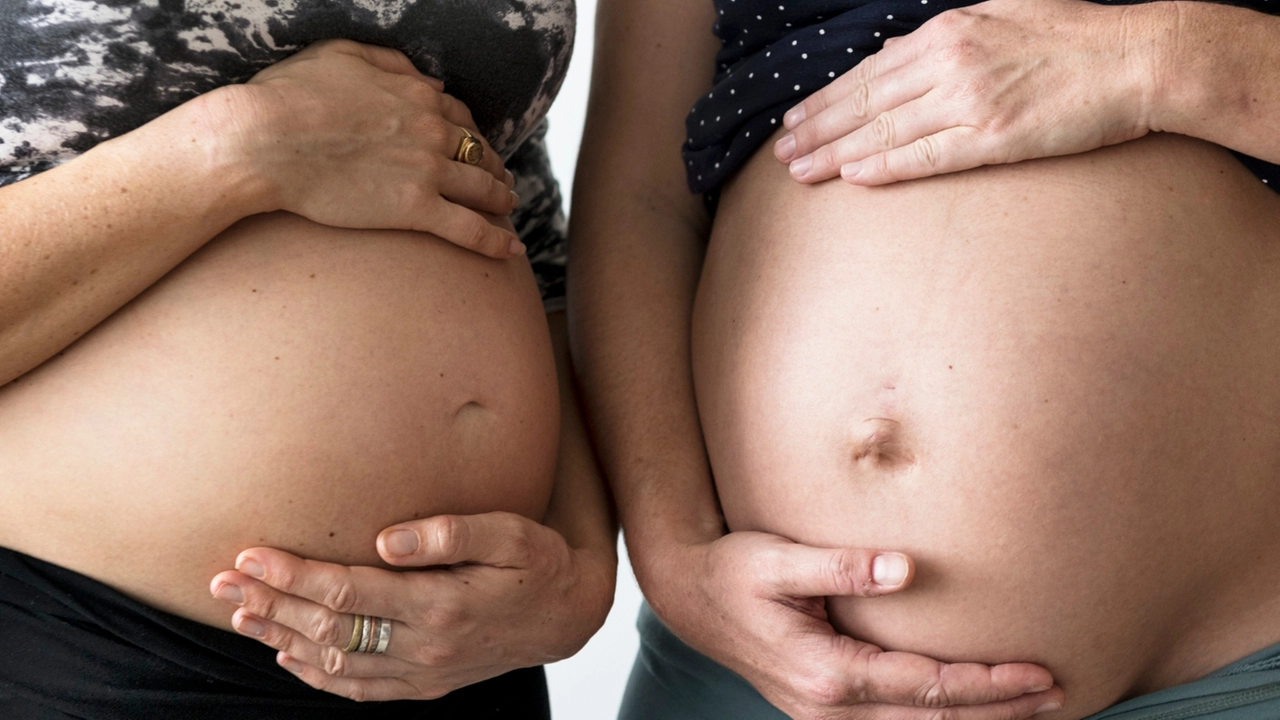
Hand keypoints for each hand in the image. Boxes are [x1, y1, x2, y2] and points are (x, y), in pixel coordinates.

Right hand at [201, 39, 523, 256]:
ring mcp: (428, 171)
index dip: (472, 133)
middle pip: (480, 152)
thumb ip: (392, 63)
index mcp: (416, 94)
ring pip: (484, 189)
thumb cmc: (288, 95)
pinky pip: (470, 228)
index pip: (460, 116)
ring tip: (508, 209)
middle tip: (501, 181)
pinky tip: (511, 250)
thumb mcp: (340, 54)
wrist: (263, 140)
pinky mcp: (415, 209)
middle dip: (495, 167)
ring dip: (502, 199)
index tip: (475, 146)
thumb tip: (433, 82)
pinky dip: (496, 240)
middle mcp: (432, 131)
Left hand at [209, 512, 614, 701]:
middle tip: (222, 583)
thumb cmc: (539, 563)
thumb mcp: (510, 533)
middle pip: (327, 630)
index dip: (293, 575)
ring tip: (241, 615)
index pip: (346, 593)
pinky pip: (359, 688)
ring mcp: (422, 672)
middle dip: (271, 603)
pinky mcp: (425, 684)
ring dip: (282, 639)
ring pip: (335, 663)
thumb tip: (388, 537)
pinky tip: (288, 658)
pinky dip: (317, 676)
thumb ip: (451, 532)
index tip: (250, 554)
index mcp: (439, 605)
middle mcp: (424, 646)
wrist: (568, 616)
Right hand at [643, 532, 1062, 718]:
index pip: (926, 687)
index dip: (987, 684)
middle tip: (1062, 694)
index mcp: (826, 673)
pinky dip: (939, 718)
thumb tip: (907, 568)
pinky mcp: (824, 708)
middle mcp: (829, 708)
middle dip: (998, 710)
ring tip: (1032, 706)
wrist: (688, 595)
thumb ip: (842, 566)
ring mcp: (825, 715)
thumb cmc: (732, 571)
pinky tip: (967, 707)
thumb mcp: (778, 560)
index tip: (1039, 673)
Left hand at [774, 0, 1154, 185]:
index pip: (870, 71)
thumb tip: (898, 53)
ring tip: (800, 171)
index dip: (827, 98)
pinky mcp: (995, 137)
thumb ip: (947, 39)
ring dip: (836, 152)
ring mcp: (970, 100)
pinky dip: (885, 165)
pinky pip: (926, 156)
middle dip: (817, 128)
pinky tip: (853, 177)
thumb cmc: (1073, 39)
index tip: (797, 119)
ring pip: (885, 130)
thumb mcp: (1000, 19)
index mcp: (949, 32)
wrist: (1138, 58)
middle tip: (782, 152)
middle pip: (865, 101)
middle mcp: (950, 63)